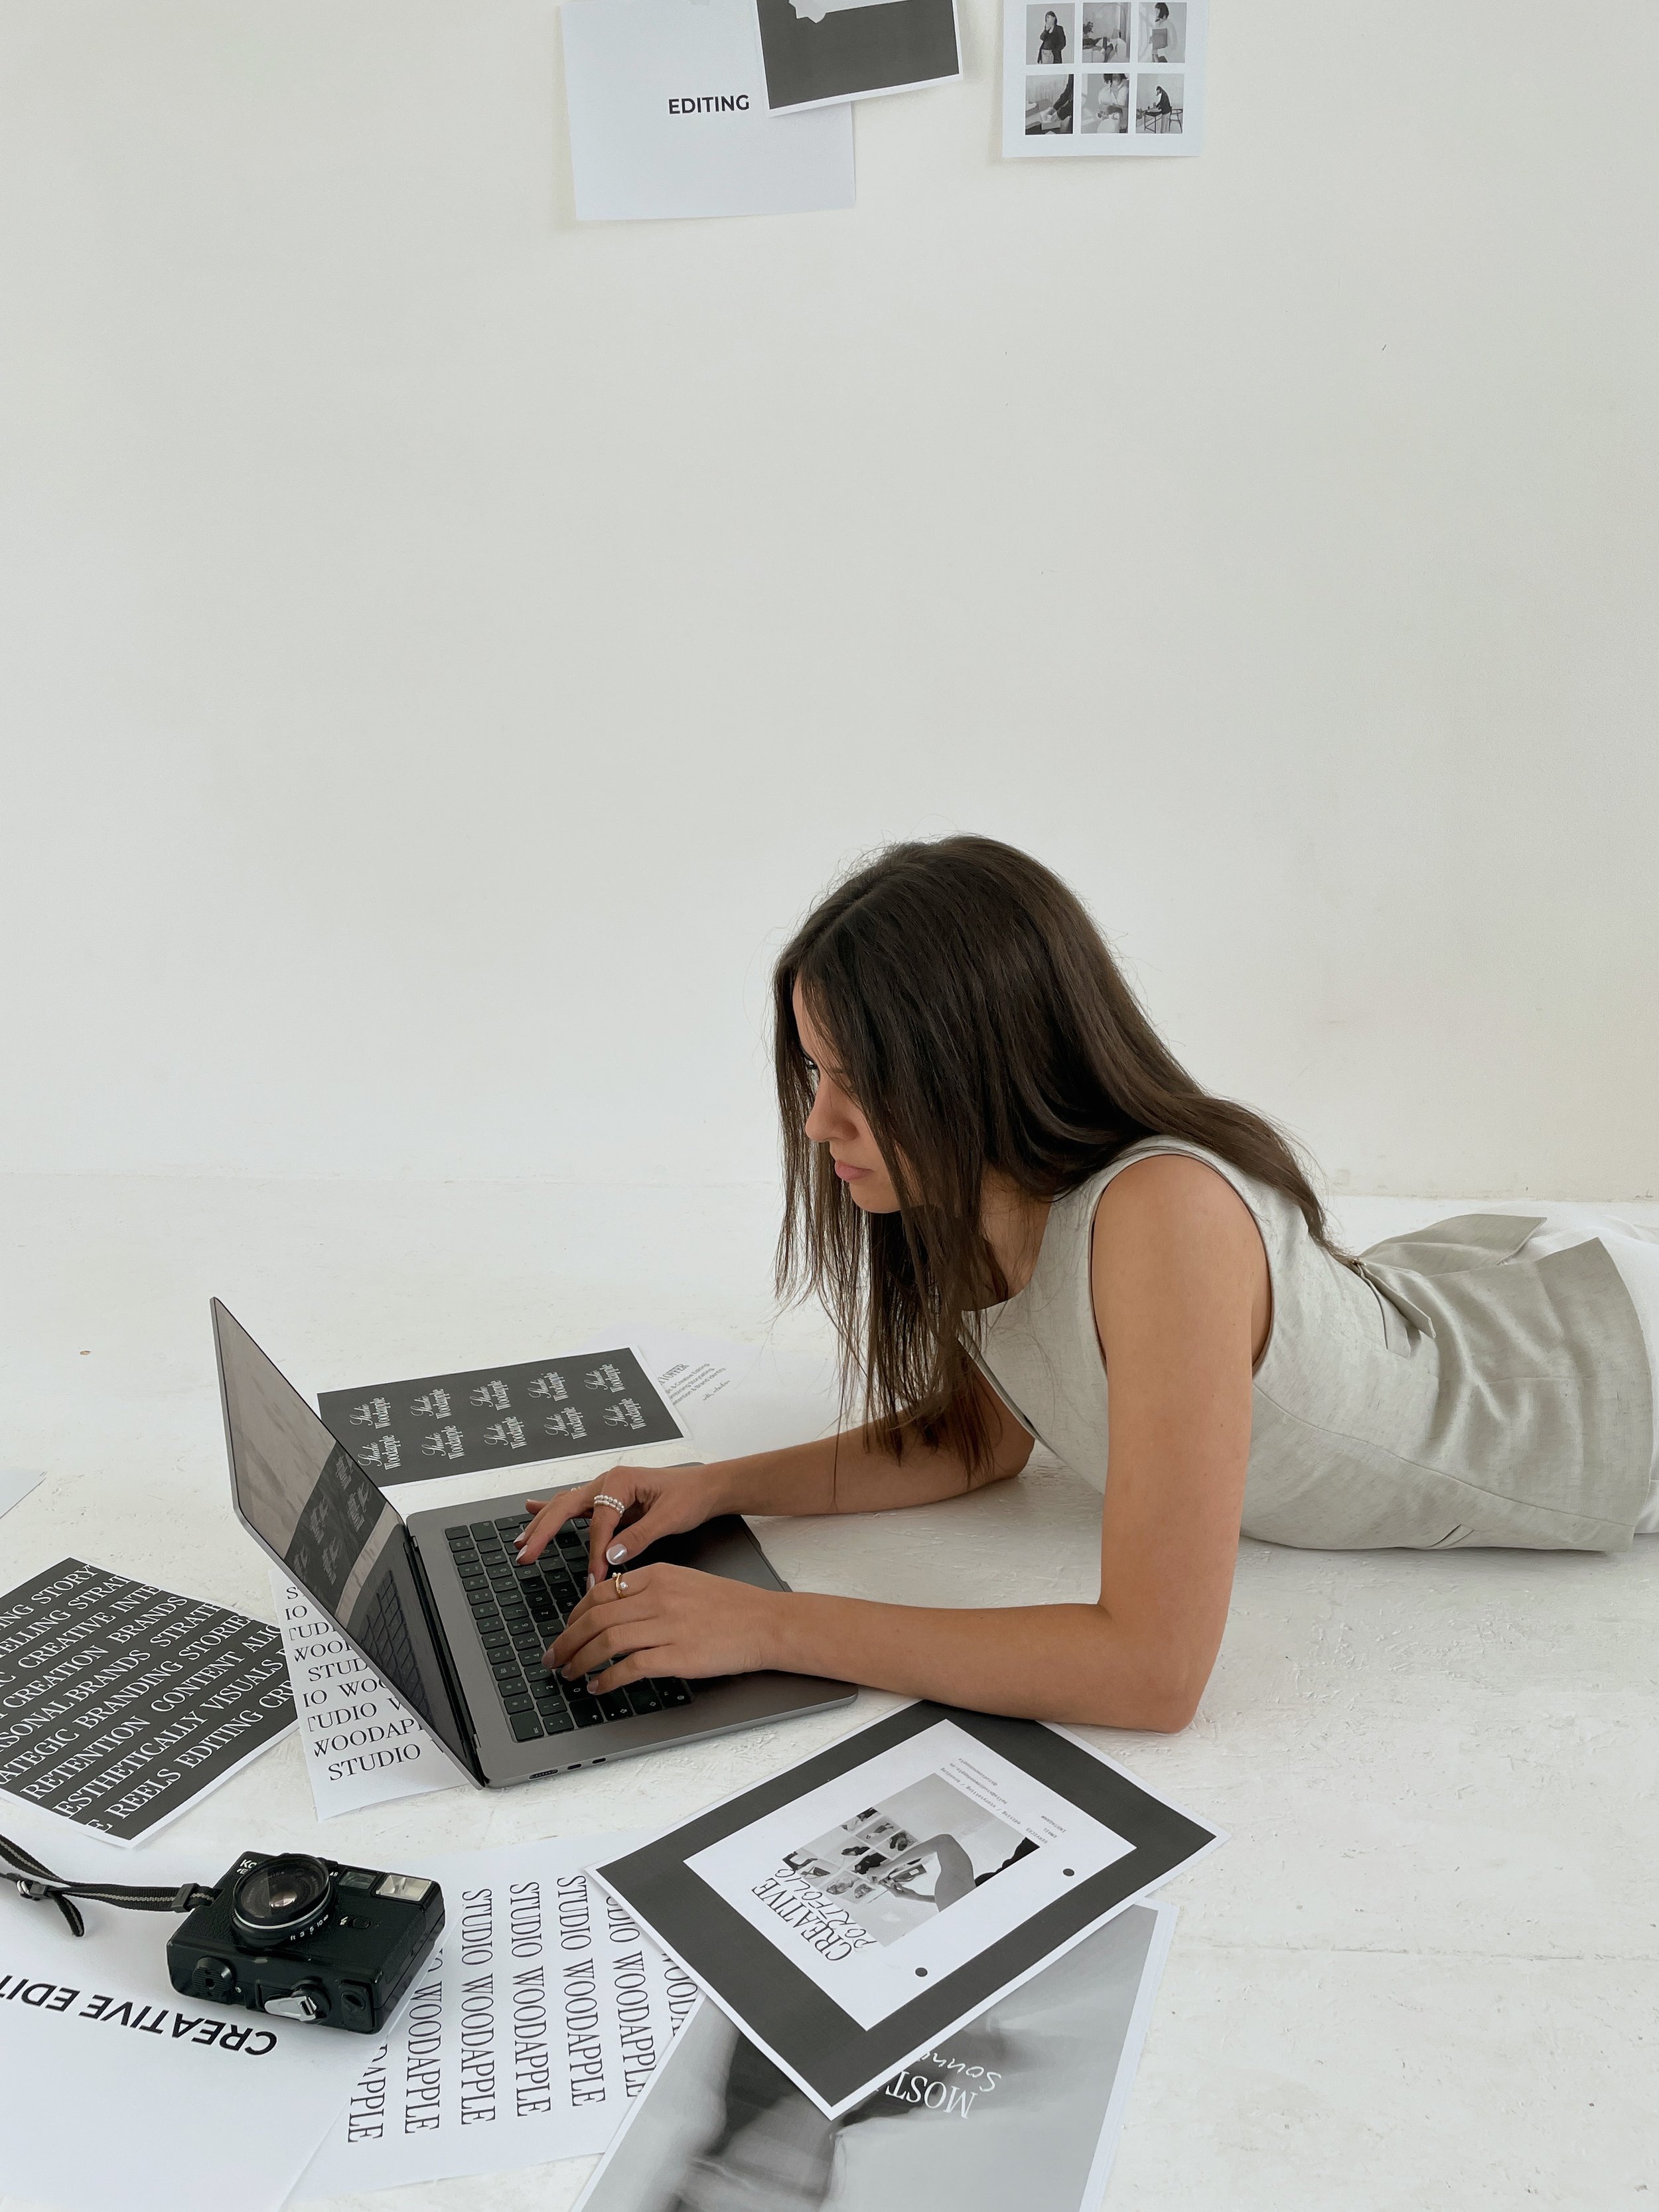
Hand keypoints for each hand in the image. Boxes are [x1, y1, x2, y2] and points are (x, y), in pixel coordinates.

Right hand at [516, 1463, 721, 1589]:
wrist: (705, 1488)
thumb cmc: (690, 1496)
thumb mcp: (669, 1518)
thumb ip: (639, 1537)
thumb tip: (611, 1556)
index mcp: (621, 1481)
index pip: (601, 1522)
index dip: (596, 1552)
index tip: (595, 1577)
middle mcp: (608, 1482)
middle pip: (566, 1506)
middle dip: (543, 1531)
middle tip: (525, 1554)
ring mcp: (605, 1490)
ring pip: (564, 1506)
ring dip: (541, 1524)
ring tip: (521, 1542)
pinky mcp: (608, 1501)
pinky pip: (575, 1507)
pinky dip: (551, 1510)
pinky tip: (531, 1509)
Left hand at [548, 1563, 781, 1691]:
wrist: (765, 1623)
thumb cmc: (730, 1605)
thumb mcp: (684, 1582)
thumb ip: (648, 1589)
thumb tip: (611, 1609)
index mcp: (657, 1575)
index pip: (599, 1593)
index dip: (574, 1616)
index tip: (566, 1631)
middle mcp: (658, 1597)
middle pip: (595, 1618)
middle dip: (566, 1641)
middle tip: (554, 1657)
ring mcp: (667, 1627)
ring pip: (606, 1643)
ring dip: (580, 1661)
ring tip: (569, 1674)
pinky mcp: (677, 1656)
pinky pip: (629, 1669)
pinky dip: (607, 1680)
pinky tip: (598, 1687)